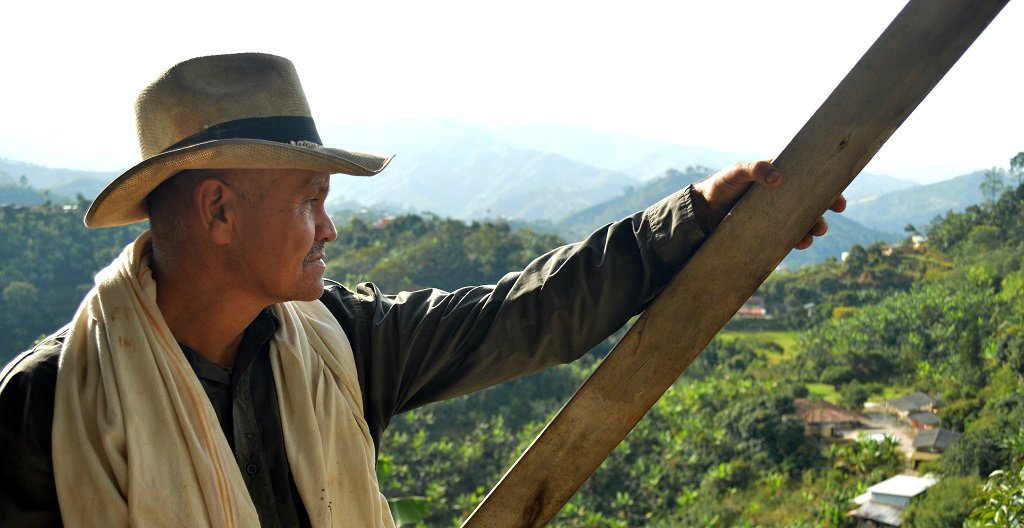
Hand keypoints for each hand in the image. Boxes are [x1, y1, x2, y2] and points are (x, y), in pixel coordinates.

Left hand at [693, 160, 846, 249]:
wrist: (703, 212)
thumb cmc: (721, 185)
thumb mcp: (737, 171)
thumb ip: (756, 169)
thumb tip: (779, 178)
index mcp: (781, 176)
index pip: (810, 180)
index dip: (829, 188)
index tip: (839, 201)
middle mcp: (783, 196)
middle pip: (812, 203)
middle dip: (824, 213)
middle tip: (826, 220)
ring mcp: (777, 215)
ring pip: (803, 222)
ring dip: (813, 228)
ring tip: (812, 234)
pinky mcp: (768, 231)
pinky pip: (789, 237)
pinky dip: (797, 240)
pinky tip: (799, 243)